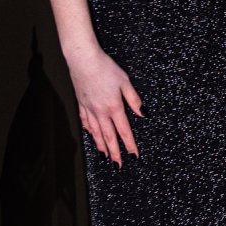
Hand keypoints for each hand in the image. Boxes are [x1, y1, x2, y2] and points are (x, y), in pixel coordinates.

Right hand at [64, 45, 142, 165]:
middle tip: (118, 166)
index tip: (134, 156)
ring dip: (101, 146)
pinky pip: (85, 121)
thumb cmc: (105, 68)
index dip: (129, 145)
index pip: (124, 131)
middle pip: (109, 137)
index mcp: (114, 107)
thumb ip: (134, 100)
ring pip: (96, 133)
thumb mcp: (125, 82)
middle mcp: (100, 112)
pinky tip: (91, 135)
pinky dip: (89, 131)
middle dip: (115, 153)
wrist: (83, 60)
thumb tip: (144, 114)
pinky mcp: (81, 103)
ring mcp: (89, 109)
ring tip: (105, 157)